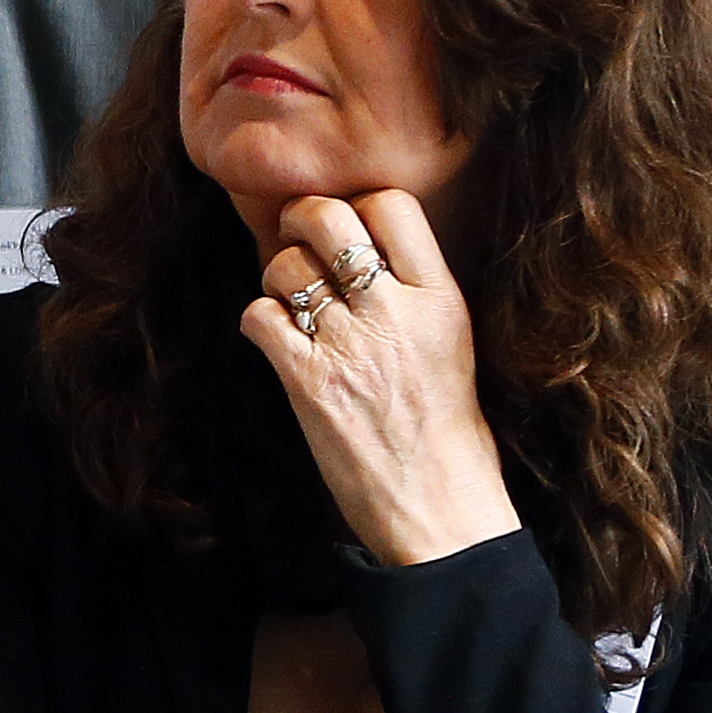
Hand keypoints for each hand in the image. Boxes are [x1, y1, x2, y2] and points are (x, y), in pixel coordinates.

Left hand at [240, 190, 523, 566]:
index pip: (392, 206)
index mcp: (441, 298)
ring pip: (285, 266)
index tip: (345, 228)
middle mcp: (395, 312)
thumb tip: (359, 249)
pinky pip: (259, 317)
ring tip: (293, 306)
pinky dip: (259, 322)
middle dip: (300, 220)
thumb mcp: (453, 342)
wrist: (441, 507)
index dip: (356, 205)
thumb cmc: (446, 428)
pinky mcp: (308, 382)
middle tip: (296, 241)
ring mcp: (350, 345)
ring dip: (277, 279)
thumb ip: (412, 291)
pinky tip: (277, 341)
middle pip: (329, 218)